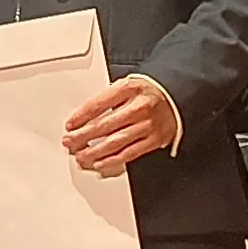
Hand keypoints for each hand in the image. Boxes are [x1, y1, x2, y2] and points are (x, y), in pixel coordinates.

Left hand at [62, 73, 181, 176]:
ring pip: (115, 142)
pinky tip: (100, 163)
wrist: (178, 95)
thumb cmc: (148, 91)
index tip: (70, 125)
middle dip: (82, 136)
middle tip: (69, 142)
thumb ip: (108, 98)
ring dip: (94, 151)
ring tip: (81, 156)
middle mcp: (139, 107)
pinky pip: (129, 153)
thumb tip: (83, 118)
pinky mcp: (154, 140)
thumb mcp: (127, 85)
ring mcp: (148, 125)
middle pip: (103, 125)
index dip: (80, 117)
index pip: (98, 104)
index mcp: (129, 88)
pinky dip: (112, 160)